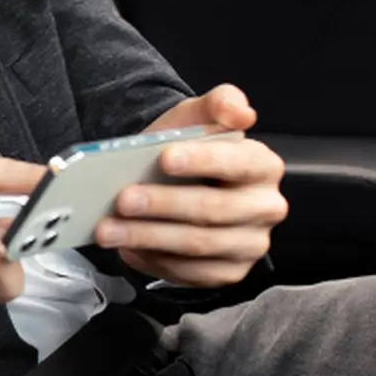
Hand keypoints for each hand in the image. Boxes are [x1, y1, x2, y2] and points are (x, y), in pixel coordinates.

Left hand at [96, 84, 287, 287]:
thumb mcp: (197, 116)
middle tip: (123, 199)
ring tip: (109, 229)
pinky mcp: (229, 272)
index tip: (164, 158)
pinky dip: (156, 261)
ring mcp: (249, 244)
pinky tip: (128, 248)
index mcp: (263, 166)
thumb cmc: (185, 148)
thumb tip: (241, 111)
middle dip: (164, 205)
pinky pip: (192, 273)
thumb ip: (221, 102)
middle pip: (213, 210)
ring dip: (149, 237)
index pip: (238, 164)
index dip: (202, 161)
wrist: (173, 180)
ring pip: (198, 246)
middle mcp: (265, 208)